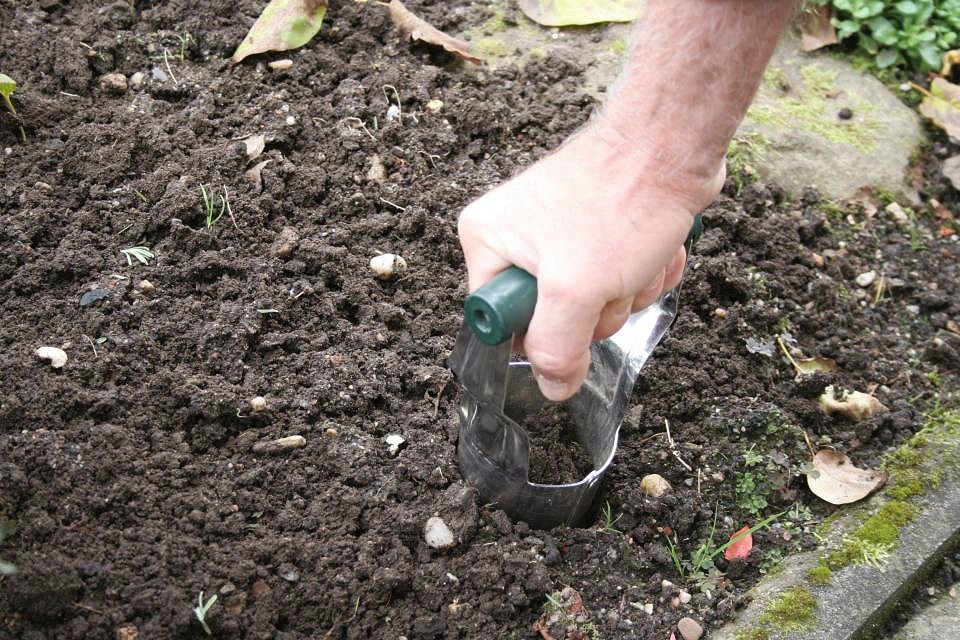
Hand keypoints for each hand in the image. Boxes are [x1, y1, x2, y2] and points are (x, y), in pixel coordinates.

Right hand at [458, 124, 722, 400]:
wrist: (672, 145)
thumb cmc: (621, 201)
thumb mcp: (577, 290)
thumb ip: (556, 349)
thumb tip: (552, 388)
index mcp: (488, 240)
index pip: (500, 320)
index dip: (542, 329)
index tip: (573, 306)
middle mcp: (515, 234)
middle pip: (551, 319)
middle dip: (597, 309)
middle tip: (610, 276)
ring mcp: (559, 233)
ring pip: (593, 304)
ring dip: (627, 292)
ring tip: (636, 255)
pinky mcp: (599, 232)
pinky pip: (618, 282)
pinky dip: (643, 274)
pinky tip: (653, 246)